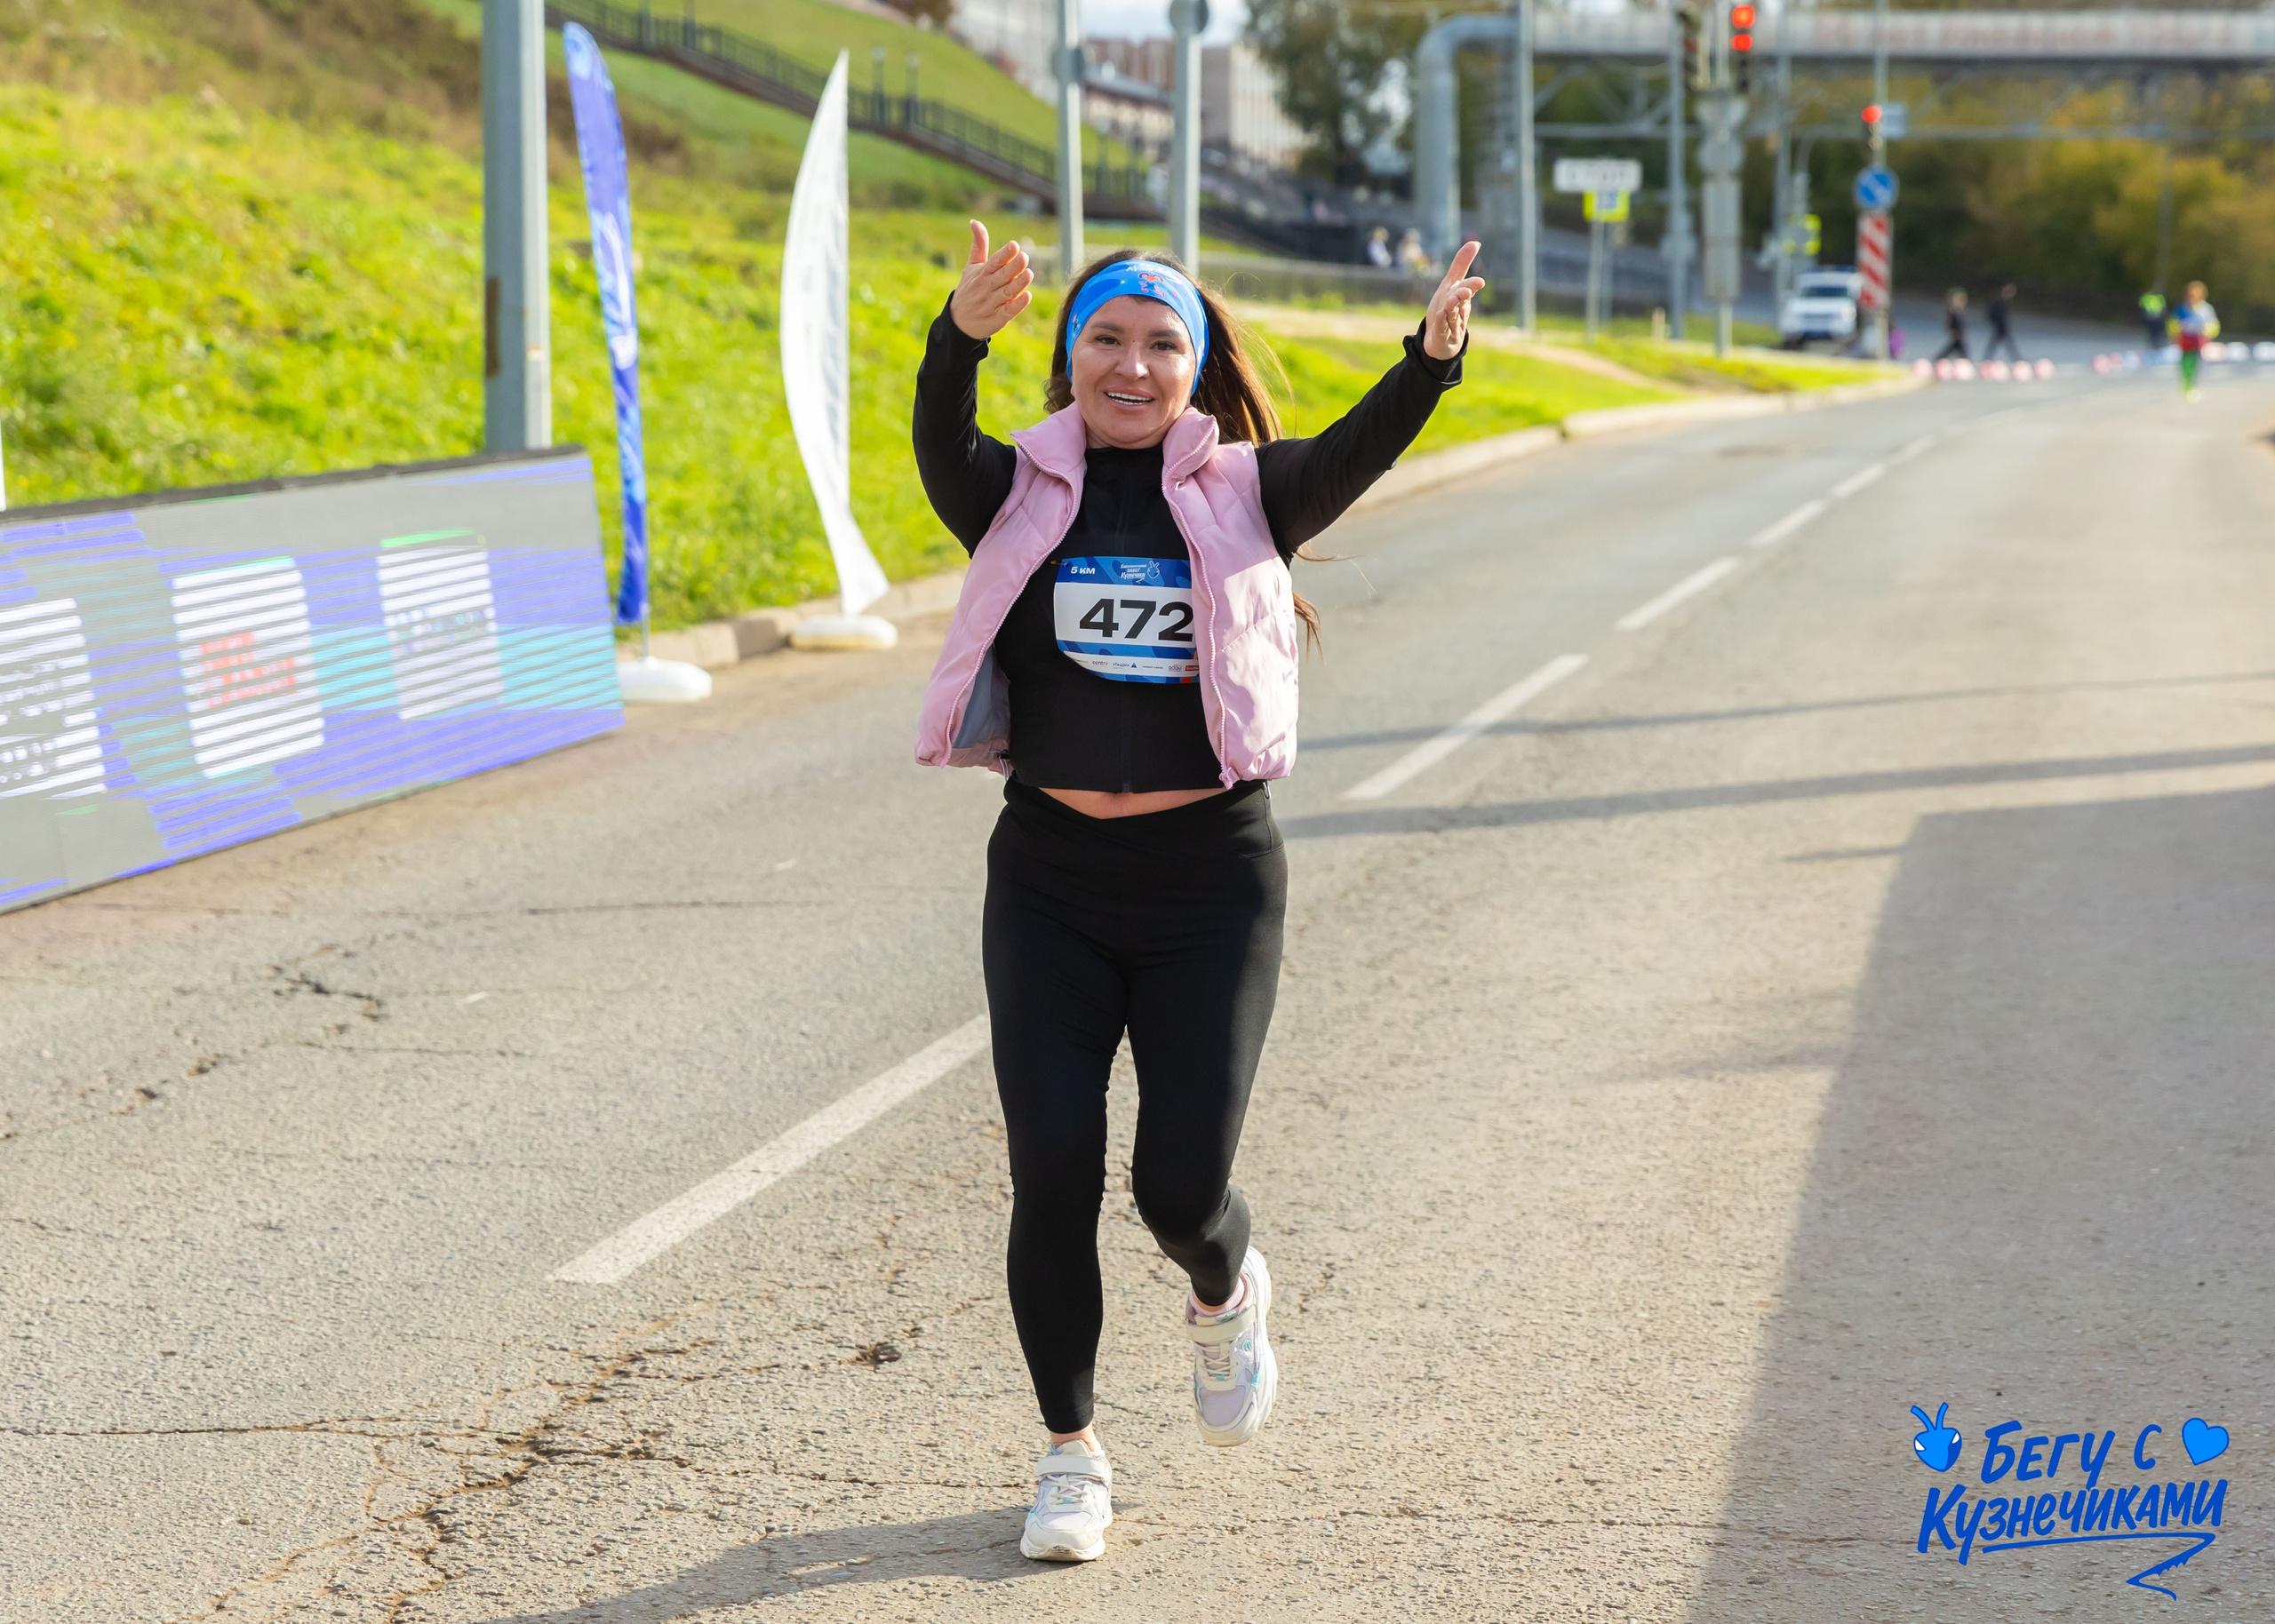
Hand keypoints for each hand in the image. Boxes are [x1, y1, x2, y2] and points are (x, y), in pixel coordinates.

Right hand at [949, 220, 1032, 340]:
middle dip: (1014, 266)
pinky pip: (1008, 311)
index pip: (994, 262)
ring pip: (1007, 292)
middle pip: (1003, 276)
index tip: (1014, 245)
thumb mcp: (971, 267)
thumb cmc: (969, 289)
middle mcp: (986, 288)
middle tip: (1025, 257)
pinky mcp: (997, 318)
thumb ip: (979, 245)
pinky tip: (1027, 296)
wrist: (959, 322)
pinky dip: (1017, 304)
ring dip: (1019, 284)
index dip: (1004, 254)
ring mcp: (991, 304)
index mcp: (982, 274)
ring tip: (1029, 273)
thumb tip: (974, 221)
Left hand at [1423, 241, 1484, 360]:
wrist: (1439, 340)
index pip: (1468, 289)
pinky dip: (1441, 322)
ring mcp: (1452, 325)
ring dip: (1452, 308)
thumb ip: (1461, 265)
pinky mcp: (1442, 337)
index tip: (1479, 282)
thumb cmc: (1446, 309)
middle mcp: (1459, 311)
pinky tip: (1439, 315)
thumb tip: (1475, 242)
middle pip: (1461, 302)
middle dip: (1462, 296)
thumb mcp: (1450, 285)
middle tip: (1465, 291)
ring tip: (1451, 300)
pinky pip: (1442, 329)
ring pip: (1452, 316)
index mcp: (1463, 299)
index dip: (1472, 286)